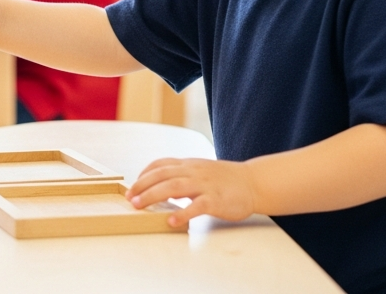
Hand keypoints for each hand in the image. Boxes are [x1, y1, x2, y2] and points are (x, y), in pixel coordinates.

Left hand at [127, 157, 256, 227]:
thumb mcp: (201, 171)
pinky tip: (172, 221)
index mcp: (189, 165)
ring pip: (173, 187)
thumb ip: (183, 176)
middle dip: (142, 186)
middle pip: (162, 175)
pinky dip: (182, 213)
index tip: (134, 186)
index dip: (144, 174)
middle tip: (130, 198)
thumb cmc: (226, 180)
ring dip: (153, 196)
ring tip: (140, 206)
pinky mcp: (215, 200)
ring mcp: (204, 185)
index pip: (161, 164)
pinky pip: (196, 206)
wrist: (254, 183)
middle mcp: (194, 172)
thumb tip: (162, 187)